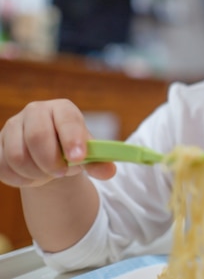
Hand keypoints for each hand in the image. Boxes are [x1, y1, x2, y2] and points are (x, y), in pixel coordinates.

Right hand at [0, 99, 115, 187]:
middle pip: (37, 137)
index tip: (77, 159)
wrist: (48, 154)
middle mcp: (35, 111)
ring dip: (36, 174)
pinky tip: (32, 177)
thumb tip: (109, 171)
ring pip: (17, 156)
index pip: (66, 120)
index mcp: (62, 109)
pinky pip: (3, 167)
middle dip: (51, 162)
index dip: (72, 140)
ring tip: (48, 174)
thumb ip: (98, 161)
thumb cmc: (70, 148)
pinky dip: (20, 179)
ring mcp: (12, 126)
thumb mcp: (87, 153)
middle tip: (62, 173)